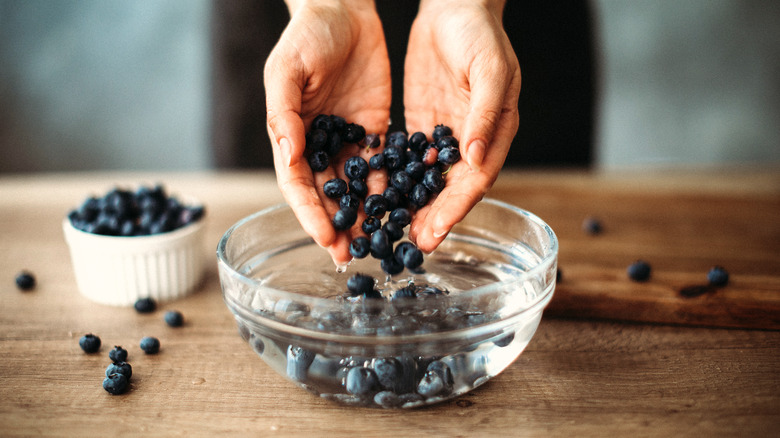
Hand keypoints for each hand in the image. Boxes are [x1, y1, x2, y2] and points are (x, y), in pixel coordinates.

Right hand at [264, 0, 391, 264]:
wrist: (344, 8)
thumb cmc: (307, 35)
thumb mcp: (286, 69)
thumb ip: (283, 113)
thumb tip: (288, 156)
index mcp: (290, 134)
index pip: (297, 184)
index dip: (309, 213)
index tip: (325, 238)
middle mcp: (318, 144)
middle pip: (325, 195)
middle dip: (336, 225)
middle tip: (350, 255)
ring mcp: (347, 140)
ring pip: (354, 187)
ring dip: (362, 216)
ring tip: (375, 241)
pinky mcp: (373, 130)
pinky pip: (381, 165)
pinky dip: (387, 188)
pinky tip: (398, 209)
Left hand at [403, 0, 520, 252]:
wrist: (453, 6)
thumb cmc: (480, 34)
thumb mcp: (489, 69)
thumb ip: (485, 114)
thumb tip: (475, 157)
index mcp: (495, 132)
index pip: (475, 180)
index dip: (456, 208)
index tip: (436, 231)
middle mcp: (471, 141)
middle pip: (452, 189)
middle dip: (433, 218)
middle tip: (411, 244)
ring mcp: (445, 136)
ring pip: (429, 181)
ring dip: (414, 207)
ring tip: (393, 231)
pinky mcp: (423, 126)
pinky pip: (410, 160)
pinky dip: (398, 181)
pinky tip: (380, 198)